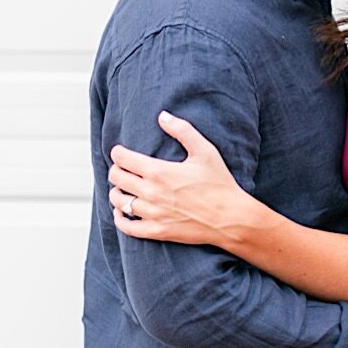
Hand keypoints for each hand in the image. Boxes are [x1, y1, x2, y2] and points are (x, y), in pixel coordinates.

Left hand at [108, 111, 247, 246]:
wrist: (231, 217)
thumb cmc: (220, 183)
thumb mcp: (205, 152)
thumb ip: (183, 131)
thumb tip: (162, 116)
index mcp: (159, 171)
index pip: (123, 159)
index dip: (118, 152)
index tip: (121, 152)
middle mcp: (151, 192)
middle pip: (116, 178)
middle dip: (116, 170)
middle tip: (123, 168)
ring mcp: (152, 213)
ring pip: (118, 201)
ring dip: (117, 192)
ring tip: (124, 188)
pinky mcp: (156, 231)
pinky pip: (126, 226)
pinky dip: (119, 218)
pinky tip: (122, 211)